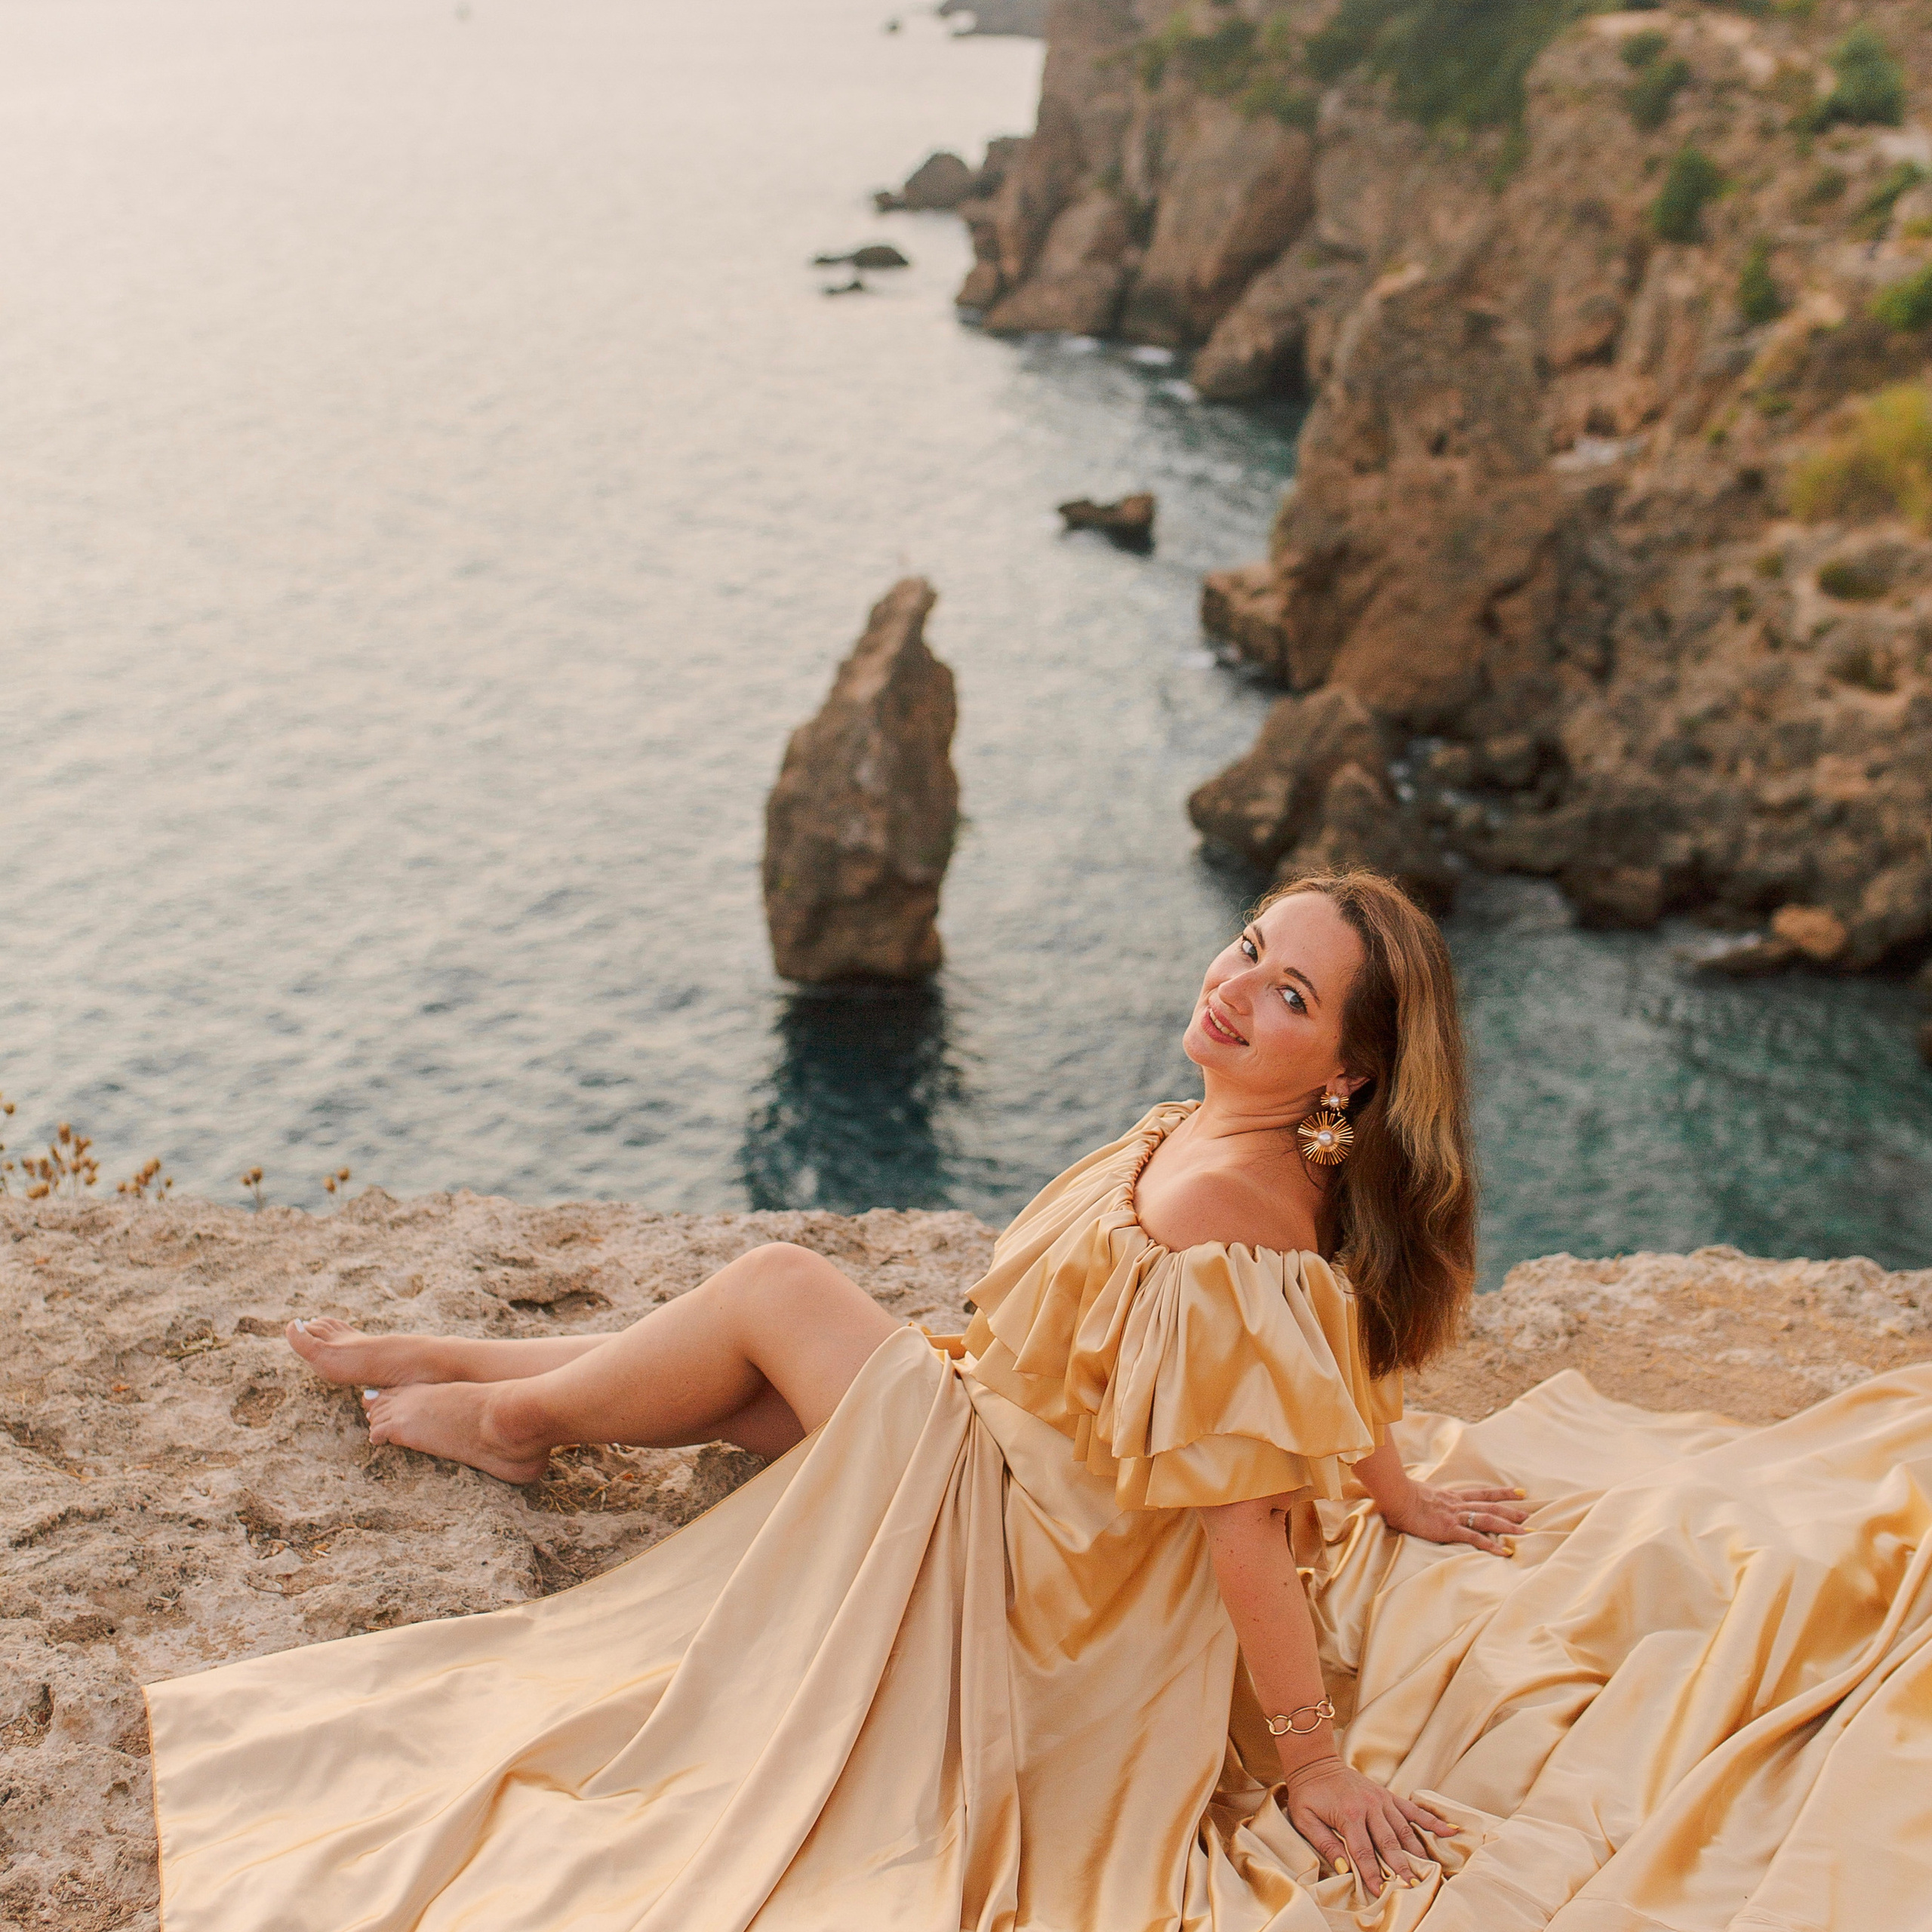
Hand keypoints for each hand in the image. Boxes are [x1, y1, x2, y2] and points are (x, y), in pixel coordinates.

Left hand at [1282, 1755, 1456, 1895]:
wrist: (1315, 1763)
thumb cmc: (1308, 1793)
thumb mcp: (1304, 1819)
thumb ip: (1325, 1843)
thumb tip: (1344, 1868)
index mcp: (1349, 1813)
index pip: (1363, 1850)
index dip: (1372, 1873)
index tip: (1381, 1890)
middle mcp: (1370, 1806)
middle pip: (1389, 1842)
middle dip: (1400, 1866)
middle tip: (1413, 1886)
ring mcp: (1382, 1799)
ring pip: (1404, 1829)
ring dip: (1416, 1851)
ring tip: (1429, 1871)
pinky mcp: (1388, 1795)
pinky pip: (1412, 1809)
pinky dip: (1431, 1821)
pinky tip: (1448, 1831)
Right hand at [1379, 1479, 1527, 1555]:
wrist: (1396, 1496)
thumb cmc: (1401, 1495)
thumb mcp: (1421, 1493)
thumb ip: (1430, 1498)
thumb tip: (1426, 1500)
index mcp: (1452, 1497)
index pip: (1482, 1494)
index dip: (1501, 1493)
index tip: (1518, 1492)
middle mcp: (1457, 1505)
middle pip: (1490, 1507)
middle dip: (1511, 1512)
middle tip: (1529, 1515)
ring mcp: (1455, 1517)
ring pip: (1487, 1520)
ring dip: (1508, 1527)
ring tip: (1526, 1533)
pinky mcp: (1449, 1529)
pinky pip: (1474, 1538)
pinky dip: (1490, 1545)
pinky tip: (1504, 1552)